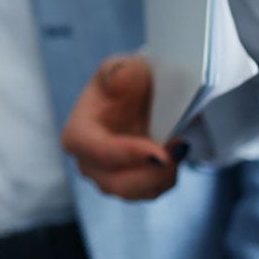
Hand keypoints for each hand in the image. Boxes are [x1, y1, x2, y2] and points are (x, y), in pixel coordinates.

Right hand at [60, 55, 184, 199]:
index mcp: (77, 134)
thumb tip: (117, 80)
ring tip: (180, 145)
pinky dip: (169, 175)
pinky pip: (153, 191)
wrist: (141, 95)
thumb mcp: (120, 67)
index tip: (159, 152)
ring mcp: (111, 177)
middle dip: (151, 172)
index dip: (128, 154)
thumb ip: (116, 71)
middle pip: (117, 183)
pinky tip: (177, 152)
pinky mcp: (134, 185)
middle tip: (178, 149)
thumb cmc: (126, 82)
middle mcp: (89, 162)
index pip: (97, 152)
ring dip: (164, 174)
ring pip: (139, 192)